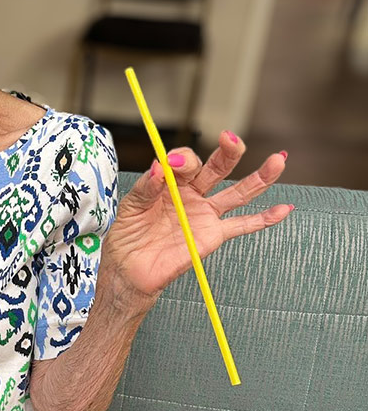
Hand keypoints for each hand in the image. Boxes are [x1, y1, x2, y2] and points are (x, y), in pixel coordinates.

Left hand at [103, 133, 292, 299]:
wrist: (130, 271)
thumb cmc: (127, 238)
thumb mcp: (130, 208)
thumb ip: (146, 187)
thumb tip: (160, 167)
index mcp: (170, 183)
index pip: (185, 162)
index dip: (183, 160)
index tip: (173, 165)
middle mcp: (192, 194)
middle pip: (216, 167)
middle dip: (227, 152)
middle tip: (231, 139)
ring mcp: (205, 214)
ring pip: (238, 191)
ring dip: (259, 177)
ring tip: (278, 160)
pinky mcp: (213, 236)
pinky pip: (242, 225)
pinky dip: (264, 218)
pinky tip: (283, 209)